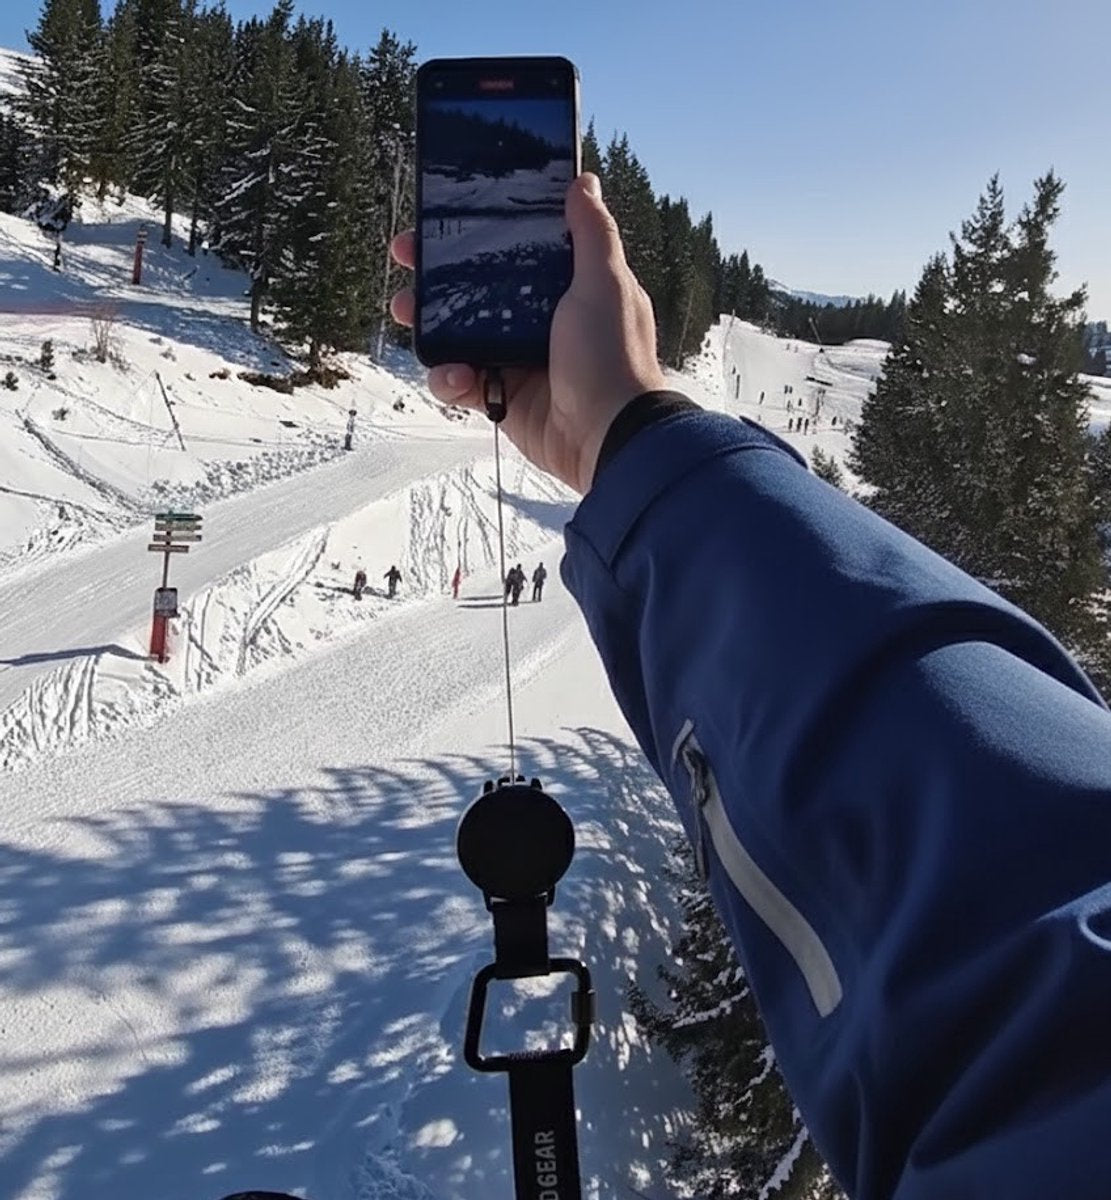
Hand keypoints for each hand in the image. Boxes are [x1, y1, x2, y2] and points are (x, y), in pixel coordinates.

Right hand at [390, 173, 665, 493]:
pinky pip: (460, 383)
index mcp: (566, 288)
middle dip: (436, 273)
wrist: (609, 437)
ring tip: (409, 311)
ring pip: (458, 334)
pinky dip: (449, 379)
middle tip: (406, 256)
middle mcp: (539, 321)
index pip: (515, 249)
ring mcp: (517, 360)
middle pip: (476, 288)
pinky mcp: (502, 399)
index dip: (479, 232)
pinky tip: (458, 376)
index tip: (445, 214)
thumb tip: (585, 181)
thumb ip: (593, 233)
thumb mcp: (606, 283)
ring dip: (429, 323)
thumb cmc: (613, 356)